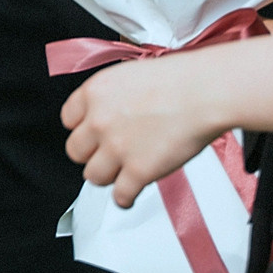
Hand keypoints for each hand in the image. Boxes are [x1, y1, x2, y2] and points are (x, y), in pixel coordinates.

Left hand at [60, 56, 223, 208]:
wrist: (204, 92)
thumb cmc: (178, 79)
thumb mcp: (129, 75)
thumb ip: (110, 97)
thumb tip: (105, 114)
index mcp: (94, 92)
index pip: (68, 120)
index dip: (83, 128)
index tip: (94, 133)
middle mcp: (98, 120)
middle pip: (75, 151)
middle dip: (92, 153)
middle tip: (109, 154)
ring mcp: (116, 148)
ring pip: (93, 176)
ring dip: (108, 176)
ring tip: (123, 172)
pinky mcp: (138, 171)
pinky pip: (120, 196)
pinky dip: (126, 198)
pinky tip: (133, 191)